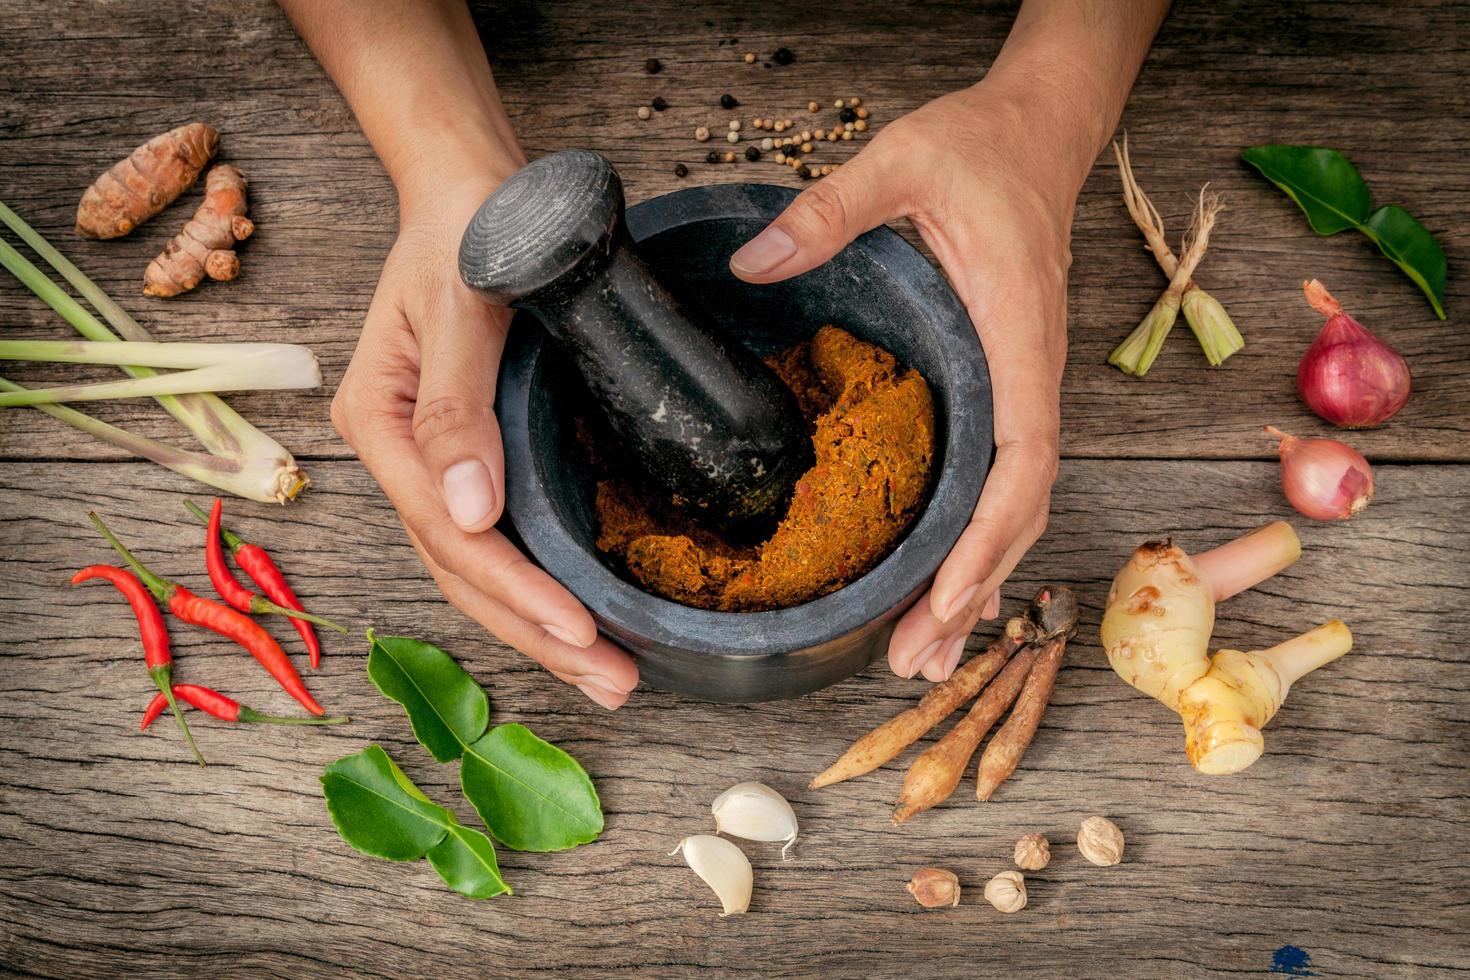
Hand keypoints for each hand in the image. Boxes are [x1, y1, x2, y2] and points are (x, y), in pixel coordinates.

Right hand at [332, 177, 638, 707]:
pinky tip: (581, 617)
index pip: (450, 534)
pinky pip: (499, 538)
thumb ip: (458, 410)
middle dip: (538, 635)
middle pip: (463, 570)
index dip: (516, 591)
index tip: (580, 632)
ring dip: (541, 628)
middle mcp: (399, 456)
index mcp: (380, 425)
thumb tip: (472, 515)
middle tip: (612, 682)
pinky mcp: (469, 457)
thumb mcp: (460, 307)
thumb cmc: (467, 229)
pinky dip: (539, 584)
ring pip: (479, 568)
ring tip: (608, 674)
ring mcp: (430, 463)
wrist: (473, 188)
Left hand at [730, 84, 1076, 682]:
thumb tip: (753, 264)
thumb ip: (829, 211)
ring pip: (1010, 507)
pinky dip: (972, 543)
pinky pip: (994, 481)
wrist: (1034, 134)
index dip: (991, 534)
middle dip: (973, 589)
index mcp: (1013, 334)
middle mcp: (1026, 375)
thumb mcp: (900, 162)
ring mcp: (1016, 386)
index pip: (1021, 455)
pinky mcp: (997, 387)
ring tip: (927, 657)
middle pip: (1017, 508)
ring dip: (975, 584)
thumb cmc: (981, 149)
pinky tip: (943, 589)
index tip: (952, 595)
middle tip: (916, 660)